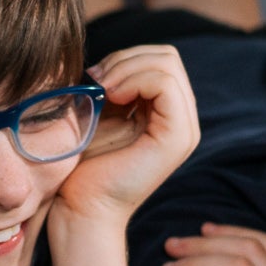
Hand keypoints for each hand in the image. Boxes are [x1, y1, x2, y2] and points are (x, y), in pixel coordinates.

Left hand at [52, 44, 199, 228]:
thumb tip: (110, 60)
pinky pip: (165, 84)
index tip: (93, 77)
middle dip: (127, 58)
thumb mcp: (99, 115)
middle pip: (167, 57)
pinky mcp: (177, 137)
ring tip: (101, 89)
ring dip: (127, 68)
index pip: (160, 59)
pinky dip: (134, 79)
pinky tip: (111, 96)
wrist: (80, 208)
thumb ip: (114, 87)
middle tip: (96, 80)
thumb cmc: (81, 166)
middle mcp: (183, 120)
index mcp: (167, 114)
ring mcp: (184, 129)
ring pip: (167, 65)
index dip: (126, 57)